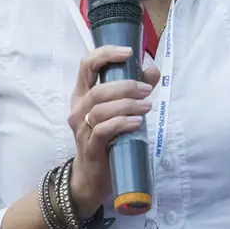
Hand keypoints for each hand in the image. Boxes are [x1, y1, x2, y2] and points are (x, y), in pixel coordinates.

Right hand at [67, 46, 159, 218]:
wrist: (92, 176)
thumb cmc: (107, 138)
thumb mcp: (119, 110)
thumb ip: (135, 88)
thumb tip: (151, 68)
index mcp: (82, 94)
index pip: (86, 64)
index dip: (106, 54)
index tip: (129, 52)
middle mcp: (78, 108)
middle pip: (98, 89)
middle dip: (126, 85)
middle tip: (147, 89)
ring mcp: (81, 129)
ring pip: (101, 109)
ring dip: (128, 104)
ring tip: (147, 106)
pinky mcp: (89, 147)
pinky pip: (103, 130)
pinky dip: (121, 123)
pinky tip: (136, 122)